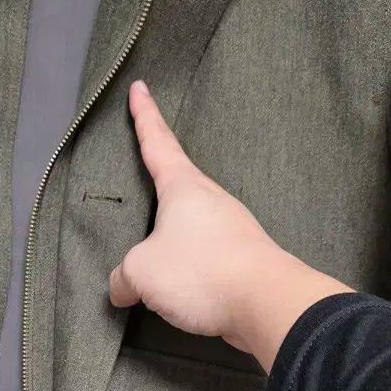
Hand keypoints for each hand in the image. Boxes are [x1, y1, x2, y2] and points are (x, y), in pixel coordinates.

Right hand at [108, 80, 351, 371]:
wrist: (267, 303)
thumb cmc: (200, 270)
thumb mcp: (142, 272)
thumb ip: (123, 275)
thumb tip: (122, 286)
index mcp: (183, 187)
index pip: (158, 142)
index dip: (145, 116)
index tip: (140, 87)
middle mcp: (210, 199)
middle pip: (178, 182)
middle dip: (159, 176)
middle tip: (144, 167)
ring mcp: (231, 227)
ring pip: (191, 222)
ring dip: (172, 232)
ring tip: (152, 251)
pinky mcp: (242, 257)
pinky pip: (203, 254)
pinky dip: (187, 264)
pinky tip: (179, 284)